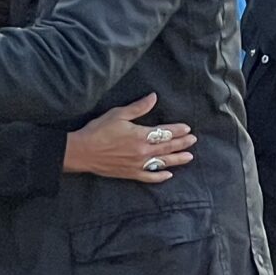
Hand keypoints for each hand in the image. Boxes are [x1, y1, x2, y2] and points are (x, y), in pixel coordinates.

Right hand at [64, 93, 194, 184]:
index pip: (164, 132)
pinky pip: (149, 176)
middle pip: (167, 147)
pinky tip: (168, 175)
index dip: (177, 130)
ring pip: (163, 162)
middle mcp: (142, 151)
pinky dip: (160, 176)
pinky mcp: (131, 173)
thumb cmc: (98, 130)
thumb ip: (138, 107)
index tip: (186, 128)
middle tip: (193, 141)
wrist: (82, 151)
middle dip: (182, 143)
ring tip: (189, 157)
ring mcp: (138, 164)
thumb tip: (153, 97)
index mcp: (140, 135)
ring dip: (177, 159)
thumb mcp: (118, 114)